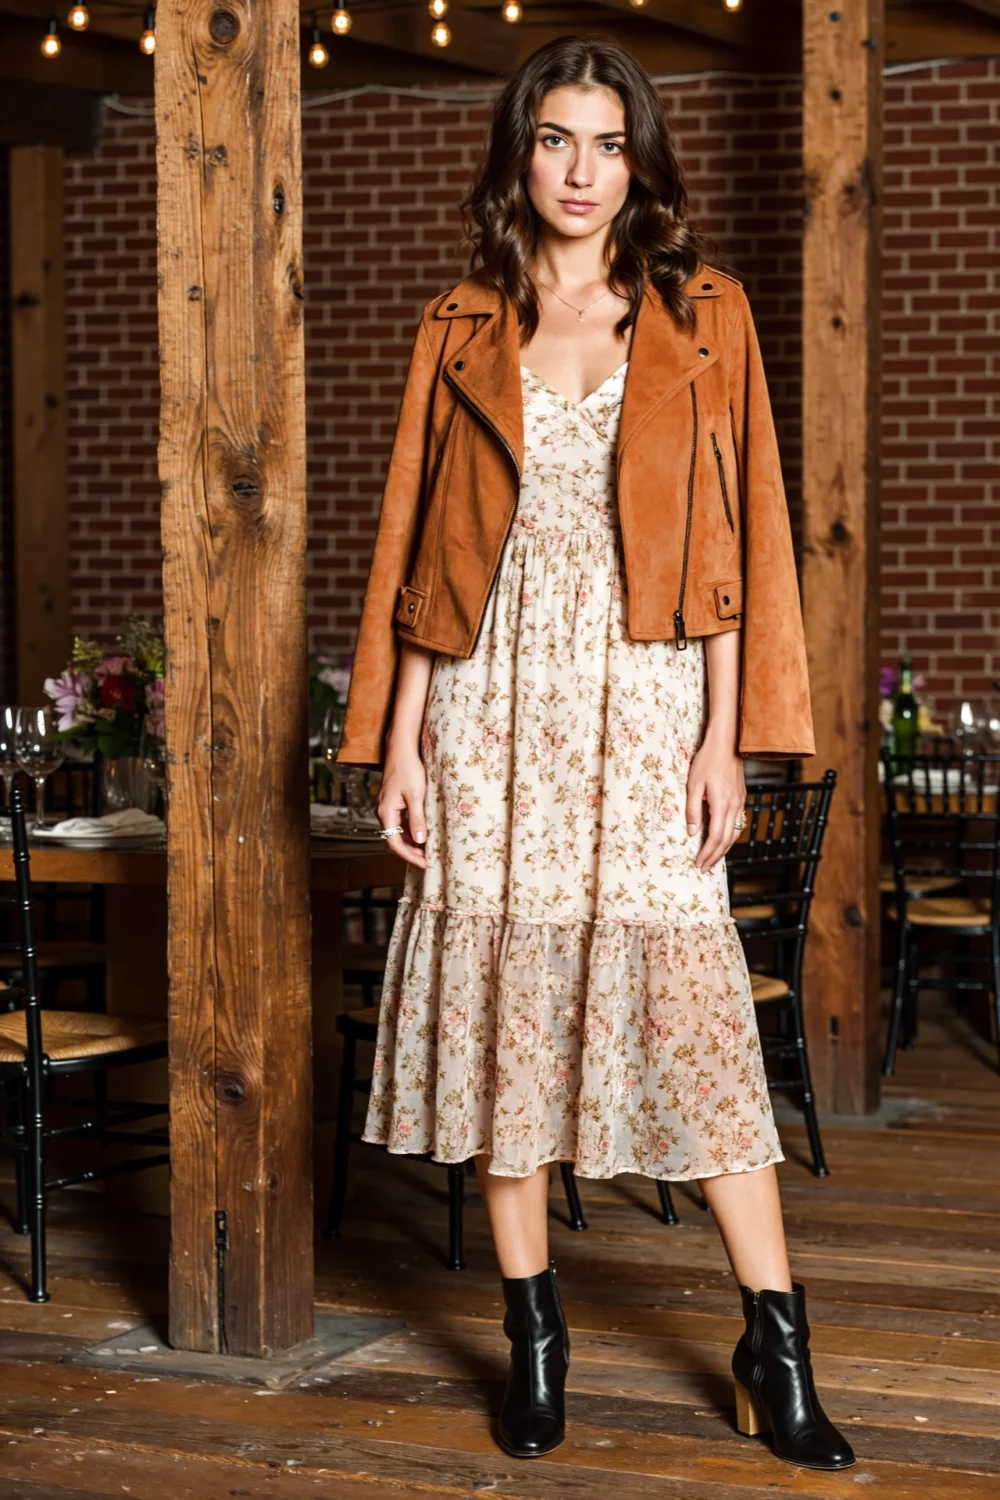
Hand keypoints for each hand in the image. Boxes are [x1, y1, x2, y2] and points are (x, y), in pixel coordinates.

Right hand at [377, 742, 427, 868]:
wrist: (401, 748)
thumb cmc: (408, 769)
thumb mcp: (416, 795)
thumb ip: (417, 819)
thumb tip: (420, 841)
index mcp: (386, 812)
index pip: (394, 843)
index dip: (409, 856)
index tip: (424, 864)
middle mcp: (383, 812)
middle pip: (394, 840)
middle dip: (411, 852)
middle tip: (429, 861)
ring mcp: (387, 807)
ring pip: (398, 832)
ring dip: (411, 843)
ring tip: (428, 851)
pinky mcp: (393, 803)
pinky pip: (400, 823)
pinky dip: (411, 832)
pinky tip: (423, 834)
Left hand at [685, 730, 745, 872]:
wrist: (727, 744)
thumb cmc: (707, 761)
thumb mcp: (693, 785)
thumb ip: (693, 810)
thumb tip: (692, 832)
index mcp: (721, 805)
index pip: (716, 837)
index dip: (707, 853)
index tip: (698, 864)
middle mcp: (734, 807)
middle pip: (727, 840)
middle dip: (714, 856)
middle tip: (703, 868)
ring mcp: (740, 803)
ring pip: (735, 834)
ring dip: (723, 849)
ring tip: (712, 858)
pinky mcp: (741, 798)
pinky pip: (738, 824)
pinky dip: (730, 837)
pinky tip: (722, 839)